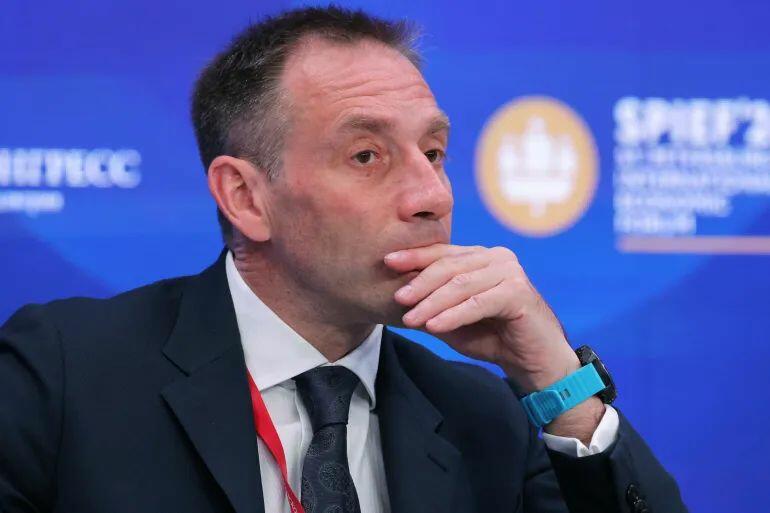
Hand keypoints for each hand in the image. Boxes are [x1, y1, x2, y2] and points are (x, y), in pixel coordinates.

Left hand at [384, 244, 604, 440]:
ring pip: (461, 285)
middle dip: (420, 283)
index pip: (443, 253)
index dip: (415, 257)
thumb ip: (432, 305)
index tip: (387, 262)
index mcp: (481, 257)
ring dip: (432, 303)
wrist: (535, 362)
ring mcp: (510, 272)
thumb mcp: (455, 318)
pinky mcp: (519, 292)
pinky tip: (434, 326)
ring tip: (411, 319)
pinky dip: (453, 315)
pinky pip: (477, 303)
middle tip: (398, 298)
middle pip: (449, 266)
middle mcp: (497, 257)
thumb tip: (398, 298)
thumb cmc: (495, 338)